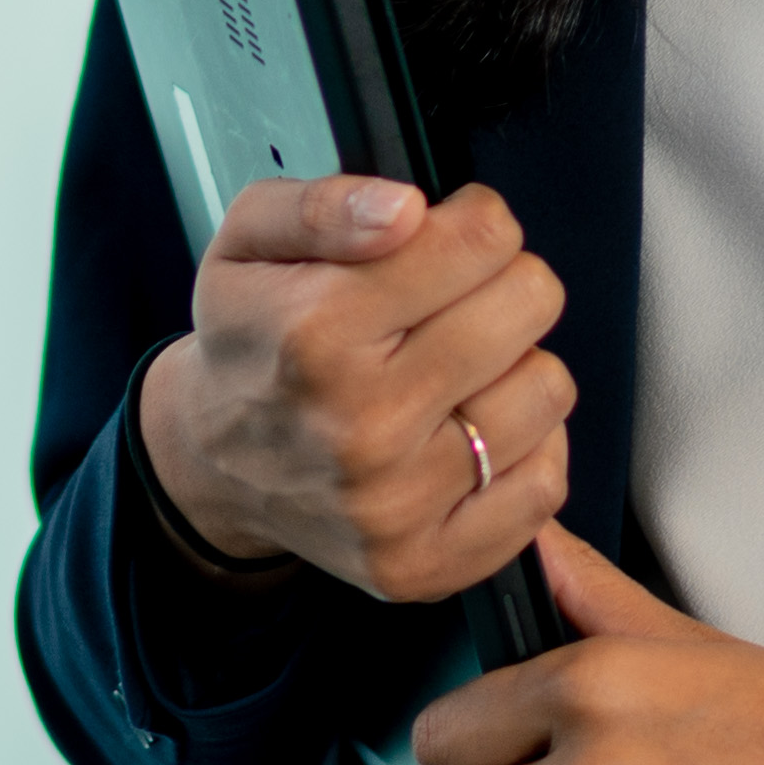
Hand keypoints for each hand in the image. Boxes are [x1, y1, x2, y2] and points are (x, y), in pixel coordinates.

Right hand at [131, 174, 573, 602]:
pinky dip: (525, 447)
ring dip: (515, 365)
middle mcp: (359, 424)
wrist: (216, 463)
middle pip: (528, 303)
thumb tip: (403, 207)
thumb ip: (322, 203)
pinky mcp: (426, 561)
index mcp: (315, 331)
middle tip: (454, 302)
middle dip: (501, 284)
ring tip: (461, 368)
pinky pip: (543, 485)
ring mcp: (397, 502)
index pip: (481, 239)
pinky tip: (472, 427)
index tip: (447, 238)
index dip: (474, 223)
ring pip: (547, 389)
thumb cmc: (251, 343)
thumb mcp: (246, 241)